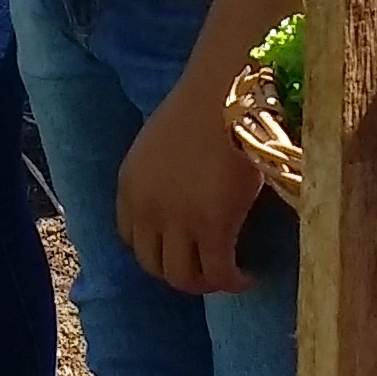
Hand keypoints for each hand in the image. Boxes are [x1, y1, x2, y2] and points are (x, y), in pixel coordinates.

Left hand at [118, 86, 264, 295]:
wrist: (225, 92)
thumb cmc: (202, 106)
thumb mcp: (159, 146)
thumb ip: (161, 179)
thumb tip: (184, 200)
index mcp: (129, 187)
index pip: (132, 239)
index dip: (157, 251)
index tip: (181, 250)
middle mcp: (145, 209)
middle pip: (154, 265)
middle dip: (180, 273)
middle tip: (208, 269)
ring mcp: (178, 221)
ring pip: (184, 277)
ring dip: (206, 283)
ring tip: (229, 276)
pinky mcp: (213, 226)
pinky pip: (219, 271)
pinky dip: (233, 281)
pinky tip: (247, 277)